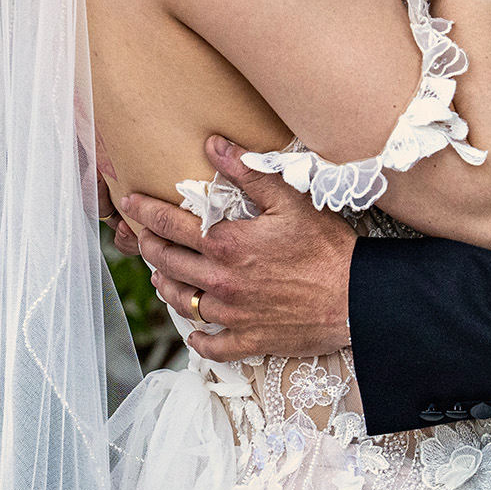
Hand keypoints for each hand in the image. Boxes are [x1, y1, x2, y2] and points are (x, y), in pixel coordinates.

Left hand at [115, 137, 355, 361]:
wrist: (358, 298)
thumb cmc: (327, 247)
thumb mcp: (290, 199)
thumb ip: (248, 172)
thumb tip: (214, 144)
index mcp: (226, 245)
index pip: (170, 226)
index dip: (145, 212)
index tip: (131, 204)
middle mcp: (221, 282)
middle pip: (168, 264)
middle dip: (149, 247)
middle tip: (142, 237)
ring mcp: (233, 315)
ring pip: (182, 303)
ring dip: (167, 287)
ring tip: (161, 277)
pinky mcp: (250, 341)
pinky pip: (213, 345)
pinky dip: (200, 339)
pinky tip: (196, 332)